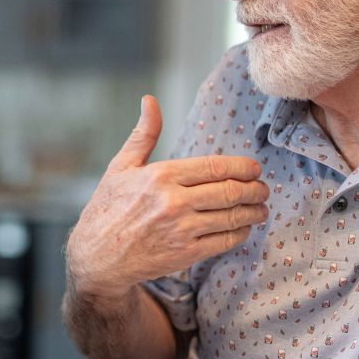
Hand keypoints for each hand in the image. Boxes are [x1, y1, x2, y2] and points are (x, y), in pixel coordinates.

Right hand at [65, 95, 268, 300]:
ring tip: (260, 208)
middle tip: (263, 189)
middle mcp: (174, 202)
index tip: (255, 169)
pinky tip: (243, 228)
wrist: (96, 257)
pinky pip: (224, 241)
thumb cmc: (107, 209)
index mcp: (161, 176)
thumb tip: (149, 100)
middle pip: (230, 191)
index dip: (243, 167)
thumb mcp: (121, 167)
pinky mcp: (186, 254)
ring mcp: (182, 230)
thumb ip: (144, 134)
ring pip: (232, 217)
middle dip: (255, 189)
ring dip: (254, 212)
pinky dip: (240, 233)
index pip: (215, 167)